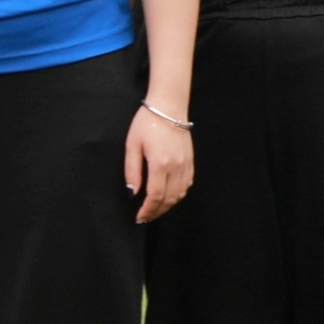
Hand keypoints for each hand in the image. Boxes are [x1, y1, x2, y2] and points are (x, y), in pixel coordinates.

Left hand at [126, 106, 193, 223]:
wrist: (169, 106)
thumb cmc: (147, 123)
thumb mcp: (132, 145)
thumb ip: (132, 171)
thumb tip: (133, 192)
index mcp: (160, 164)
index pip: (155, 196)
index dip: (147, 210)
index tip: (139, 217)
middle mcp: (176, 167)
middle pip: (169, 199)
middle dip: (157, 211)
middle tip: (145, 217)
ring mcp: (186, 164)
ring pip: (180, 194)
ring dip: (168, 205)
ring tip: (156, 209)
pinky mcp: (190, 161)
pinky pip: (187, 184)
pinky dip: (178, 194)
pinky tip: (169, 195)